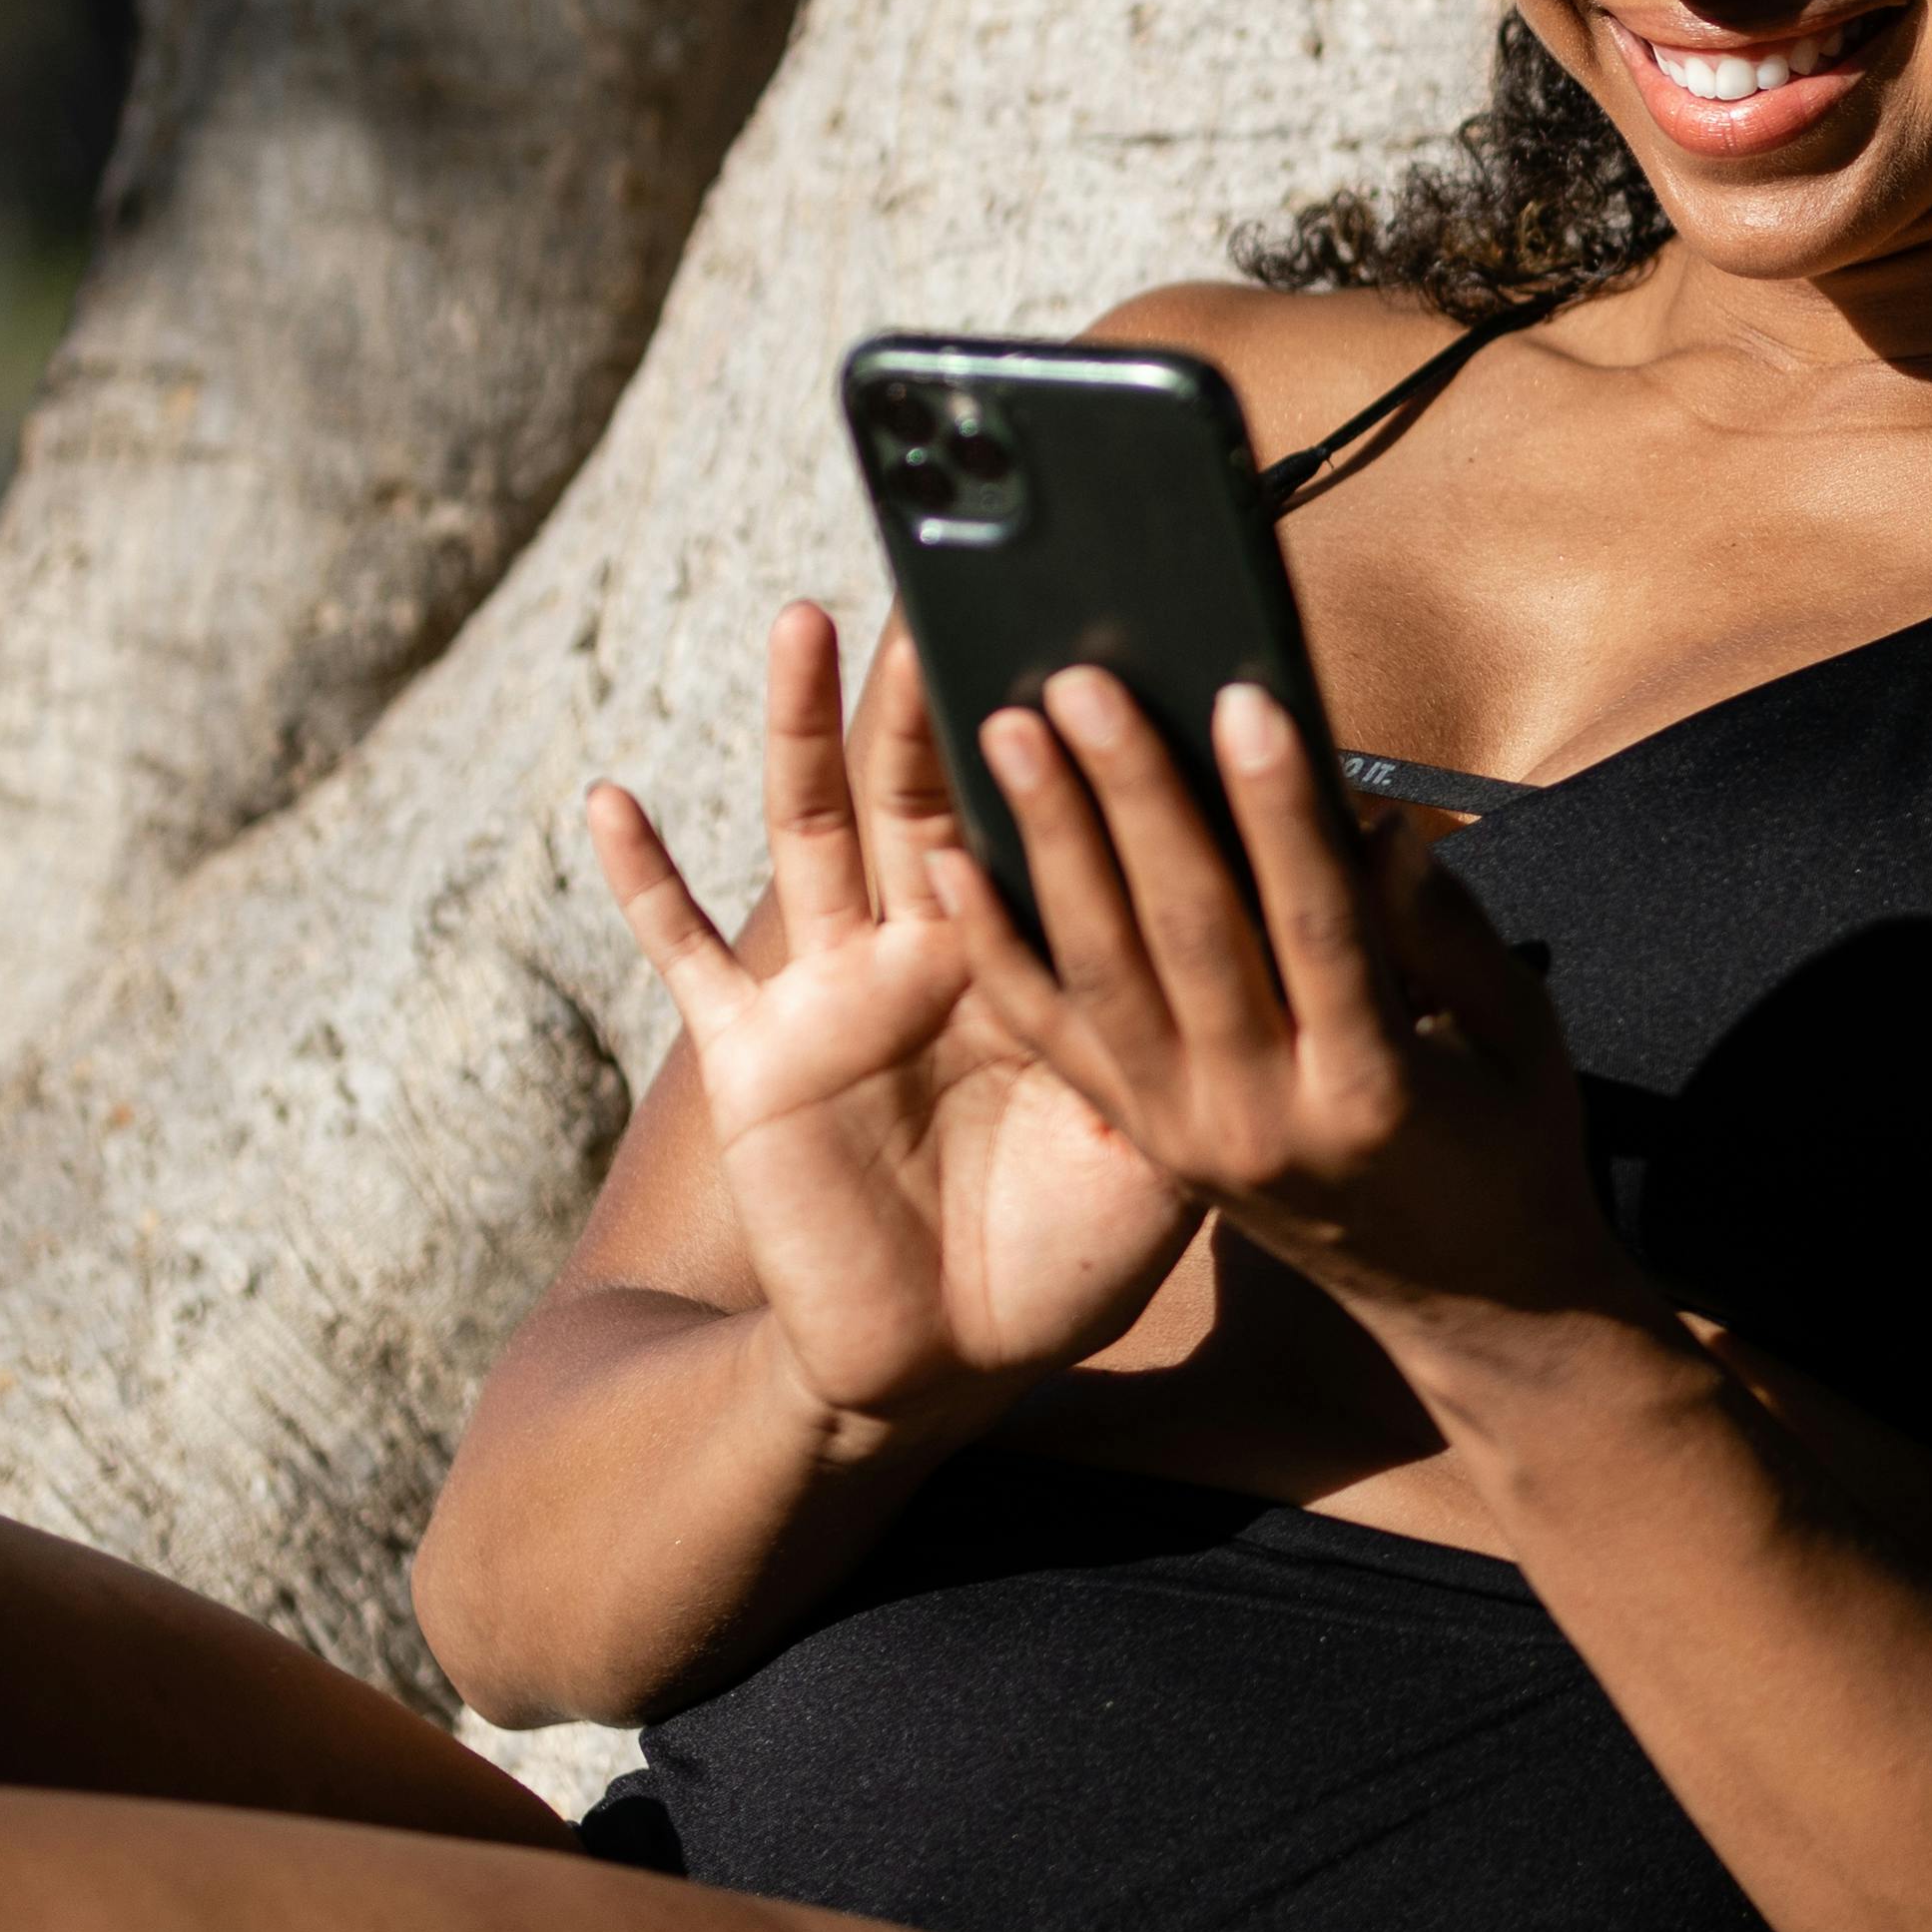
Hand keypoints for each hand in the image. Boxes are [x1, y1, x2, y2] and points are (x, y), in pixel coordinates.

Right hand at [589, 606, 1207, 1426]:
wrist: (942, 1361)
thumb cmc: (1069, 1249)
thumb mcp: (1161, 1146)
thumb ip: (1216, 1045)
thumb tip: (1324, 946)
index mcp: (1034, 957)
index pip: (1047, 817)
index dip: (1064, 732)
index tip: (1092, 617)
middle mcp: (929, 947)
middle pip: (928, 787)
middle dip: (934, 685)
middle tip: (951, 571)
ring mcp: (833, 989)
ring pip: (811, 828)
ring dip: (794, 724)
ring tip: (802, 616)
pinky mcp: (751, 1051)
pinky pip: (684, 953)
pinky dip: (644, 881)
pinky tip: (607, 797)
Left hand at [939, 666, 1632, 1327]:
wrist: (1465, 1305)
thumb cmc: (1509, 1148)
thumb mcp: (1521, 1039)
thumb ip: (1445, 933)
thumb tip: (1373, 825)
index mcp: (1375, 1087)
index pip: (1315, 922)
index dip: (1278, 809)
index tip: (1242, 697)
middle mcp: (1263, 1118)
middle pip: (1187, 935)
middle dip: (1133, 799)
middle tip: (1082, 685)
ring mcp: (1188, 1137)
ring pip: (1102, 976)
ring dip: (1049, 847)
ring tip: (1009, 731)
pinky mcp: (1144, 1143)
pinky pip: (1056, 1040)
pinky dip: (1000, 950)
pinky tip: (955, 861)